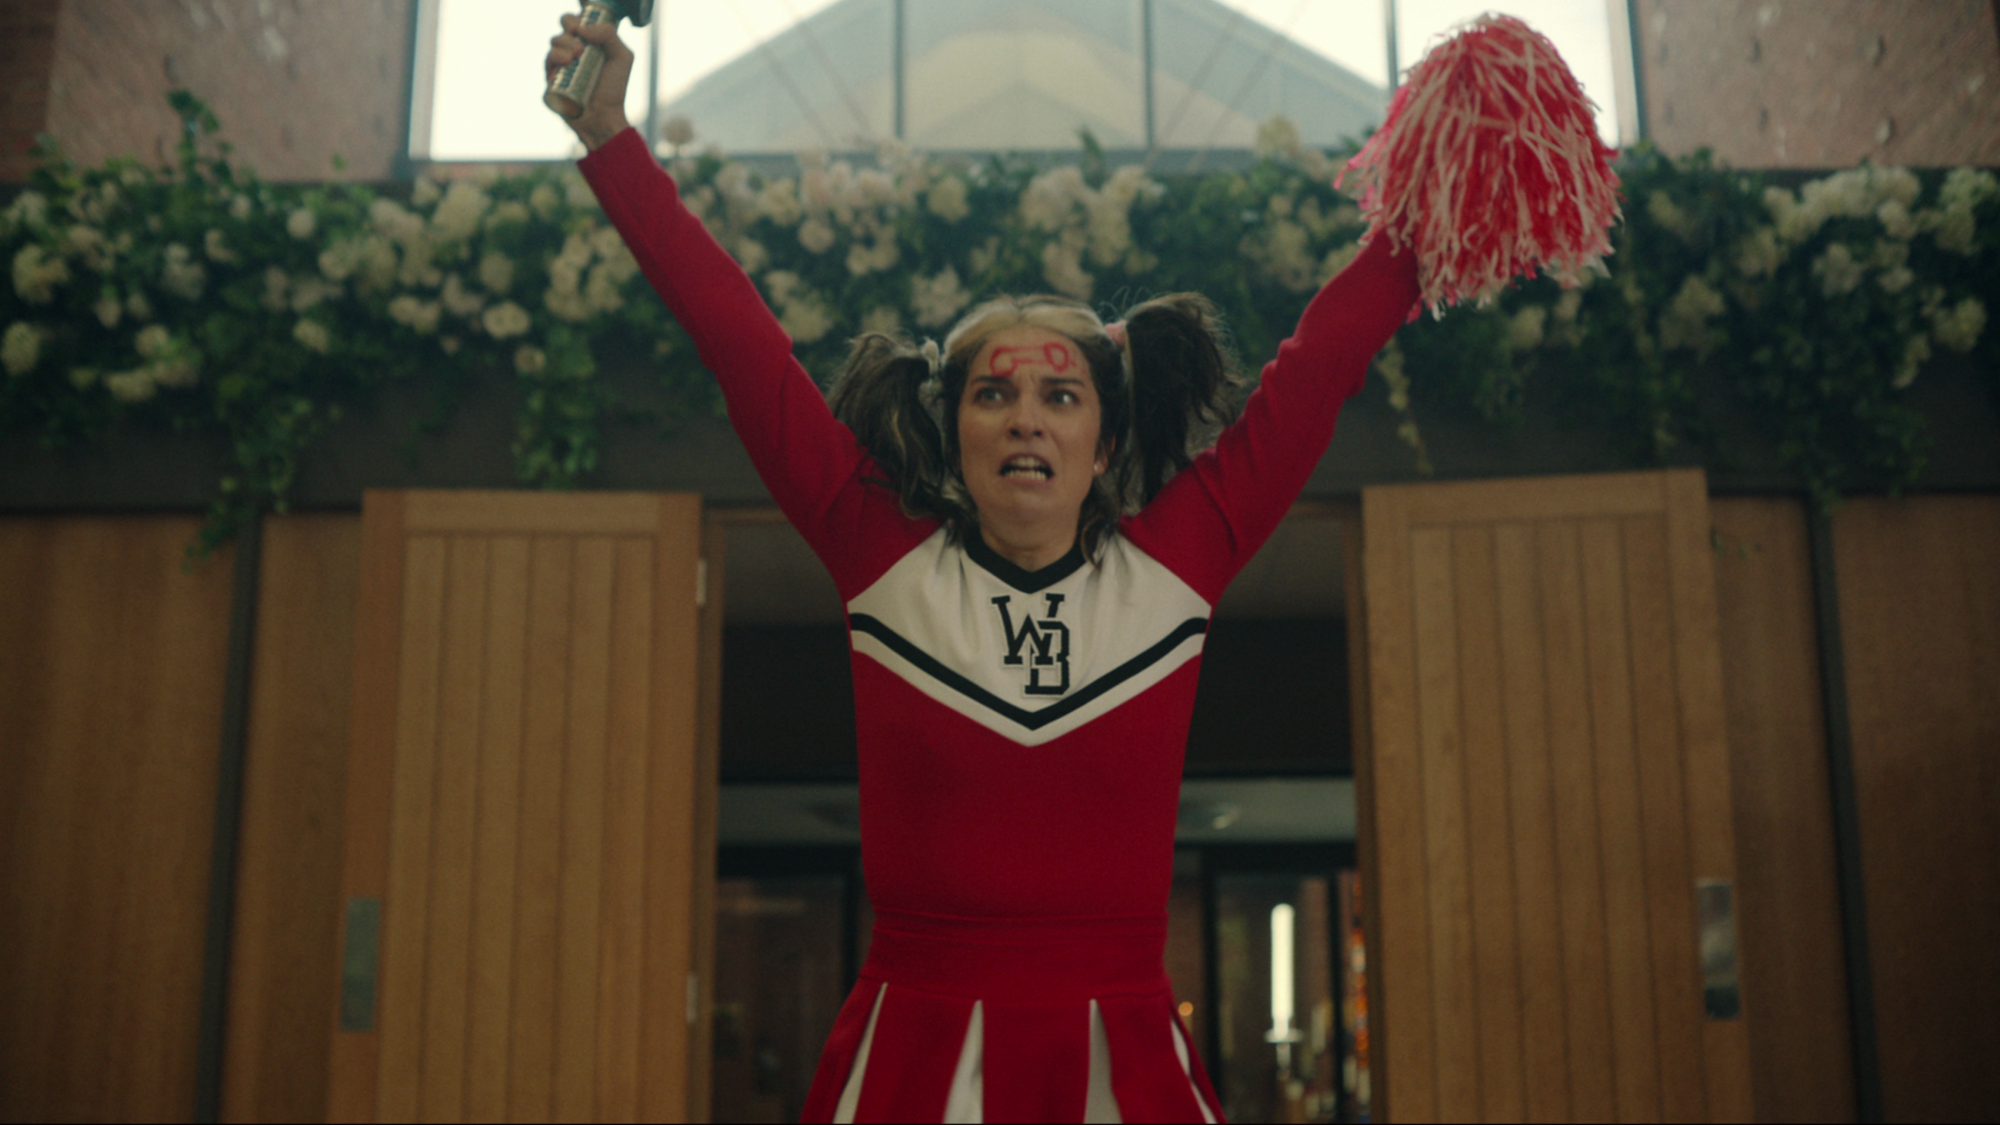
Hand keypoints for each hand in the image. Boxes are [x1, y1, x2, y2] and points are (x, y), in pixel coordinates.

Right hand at [545, 13, 633, 150]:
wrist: (604, 117)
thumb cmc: (614, 89)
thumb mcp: (622, 57)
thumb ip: (609, 35)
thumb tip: (583, 28)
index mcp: (590, 42)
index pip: (578, 19)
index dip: (578, 14)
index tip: (582, 12)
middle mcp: (573, 50)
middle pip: (564, 25)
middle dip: (570, 25)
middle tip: (581, 38)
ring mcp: (561, 64)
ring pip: (555, 41)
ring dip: (565, 43)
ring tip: (578, 55)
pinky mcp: (551, 78)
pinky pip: (548, 60)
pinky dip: (557, 57)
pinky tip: (568, 62)